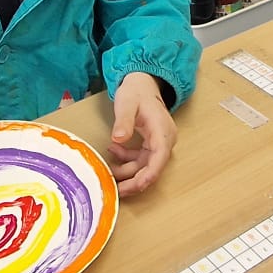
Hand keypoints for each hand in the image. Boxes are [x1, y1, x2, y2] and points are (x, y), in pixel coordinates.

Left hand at [108, 72, 175, 195]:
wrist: (142, 83)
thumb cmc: (136, 91)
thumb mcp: (126, 103)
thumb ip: (123, 121)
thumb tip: (119, 138)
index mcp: (162, 131)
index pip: (159, 159)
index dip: (148, 176)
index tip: (134, 187)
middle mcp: (164, 140)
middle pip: (152, 168)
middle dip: (134, 181)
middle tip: (115, 189)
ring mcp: (159, 143)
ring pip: (145, 167)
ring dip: (127, 171)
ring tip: (108, 168)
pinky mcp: (152, 144)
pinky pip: (141, 159)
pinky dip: (127, 160)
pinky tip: (113, 150)